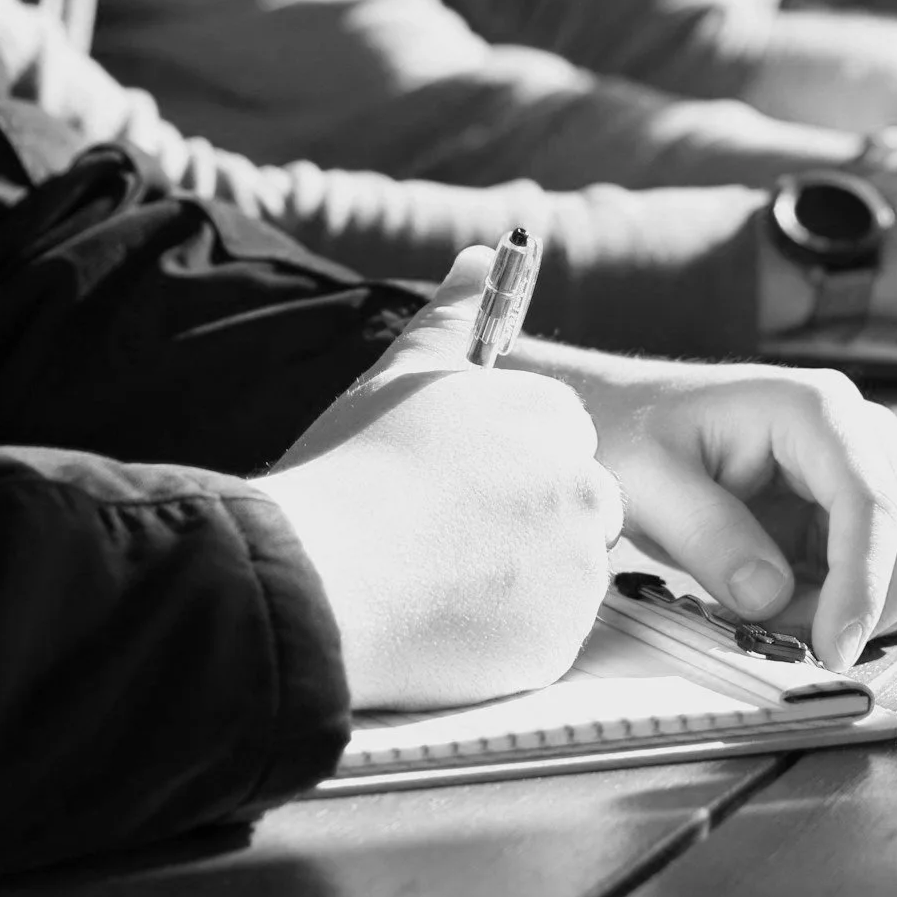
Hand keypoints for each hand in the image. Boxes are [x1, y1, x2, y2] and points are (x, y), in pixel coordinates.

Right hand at [259, 247, 623, 710]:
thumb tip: (481, 253)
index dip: (505, 463)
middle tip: (443, 537)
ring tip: (434, 579)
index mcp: (551, 416)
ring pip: (563, 573)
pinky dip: (506, 636)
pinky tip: (442, 623)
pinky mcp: (559, 642)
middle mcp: (582, 486)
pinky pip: (546, 637)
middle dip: (525, 520)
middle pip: (575, 504)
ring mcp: (576, 569)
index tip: (452, 485)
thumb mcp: (401, 375)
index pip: (560, 437)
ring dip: (518, 578)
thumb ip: (454, 316)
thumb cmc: (349, 470)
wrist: (314, 581)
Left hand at [544, 356, 896, 667]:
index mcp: (818, 410)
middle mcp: (864, 434)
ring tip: (777, 618)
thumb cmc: (634, 434)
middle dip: (866, 608)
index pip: (874, 504)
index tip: (831, 650)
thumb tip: (771, 598)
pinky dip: (863, 612)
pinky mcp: (860, 513)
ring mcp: (871, 472)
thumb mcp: (649, 482)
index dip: (863, 585)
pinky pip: (895, 577)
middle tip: (782, 639)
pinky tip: (800, 612)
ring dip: (864, 614)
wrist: (629, 418)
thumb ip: (709, 536)